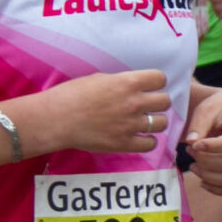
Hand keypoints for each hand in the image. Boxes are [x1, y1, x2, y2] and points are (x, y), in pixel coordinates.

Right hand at [36, 69, 171, 154]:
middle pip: (165, 101)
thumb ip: (120, 83)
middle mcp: (134, 102)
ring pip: (162, 123)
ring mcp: (131, 125)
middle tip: (147, 105)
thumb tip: (131, 87)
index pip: (160, 79)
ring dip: (155, 122)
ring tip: (145, 122)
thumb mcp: (99, 79)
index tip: (149, 87)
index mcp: (127, 83)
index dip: (156, 82)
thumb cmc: (72, 94)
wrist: (57, 119)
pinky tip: (140, 137)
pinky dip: (148, 141)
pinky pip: (151, 143)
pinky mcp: (125, 143)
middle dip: (157, 102)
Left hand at [183, 87, 221, 195]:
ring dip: (209, 176)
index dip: (211, 147)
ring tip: (192, 166)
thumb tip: (191, 142)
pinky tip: (202, 181)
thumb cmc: (216, 109)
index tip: (192, 145)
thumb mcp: (205, 110)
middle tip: (189, 151)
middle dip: (205, 161)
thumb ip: (198, 125)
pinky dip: (217, 189)